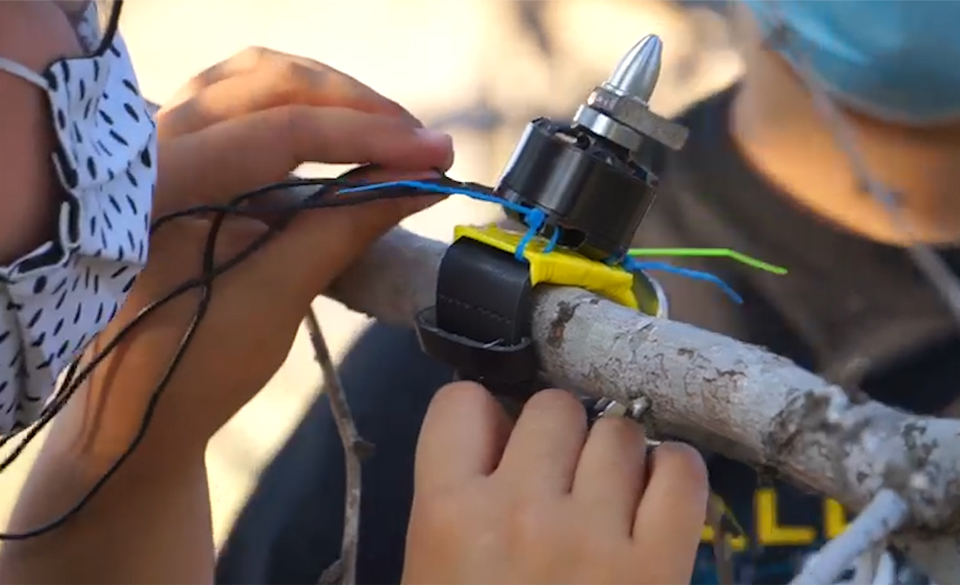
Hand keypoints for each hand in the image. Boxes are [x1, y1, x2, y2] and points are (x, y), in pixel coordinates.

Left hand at [56, 48, 453, 460]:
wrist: (133, 409)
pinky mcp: (182, 158)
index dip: (367, 136)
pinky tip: (346, 139)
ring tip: (389, 135)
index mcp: (162, 182)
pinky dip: (304, 114)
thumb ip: (346, 226)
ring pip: (256, 82)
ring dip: (330, 100)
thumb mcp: (276, 298)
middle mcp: (153, 144)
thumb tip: (420, 178)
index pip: (280, 130)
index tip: (435, 155)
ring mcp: (163, 145)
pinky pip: (247, 105)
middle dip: (352, 103)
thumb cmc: (194, 365)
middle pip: (267, 80)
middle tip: (417, 141)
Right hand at [403, 383, 707, 584]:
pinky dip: (673, 473)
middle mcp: (519, 509)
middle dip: (555, 436)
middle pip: (552, 408)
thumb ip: (453, 502)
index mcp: (447, 515)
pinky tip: (657, 496)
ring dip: (614, 456)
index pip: (461, 404)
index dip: (481, 419)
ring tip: (609, 498)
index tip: (495, 445)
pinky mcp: (659, 564)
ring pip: (618, 430)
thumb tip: (500, 434)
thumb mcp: (432, 577)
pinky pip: (680, 471)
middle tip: (558, 481)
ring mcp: (593, 534)